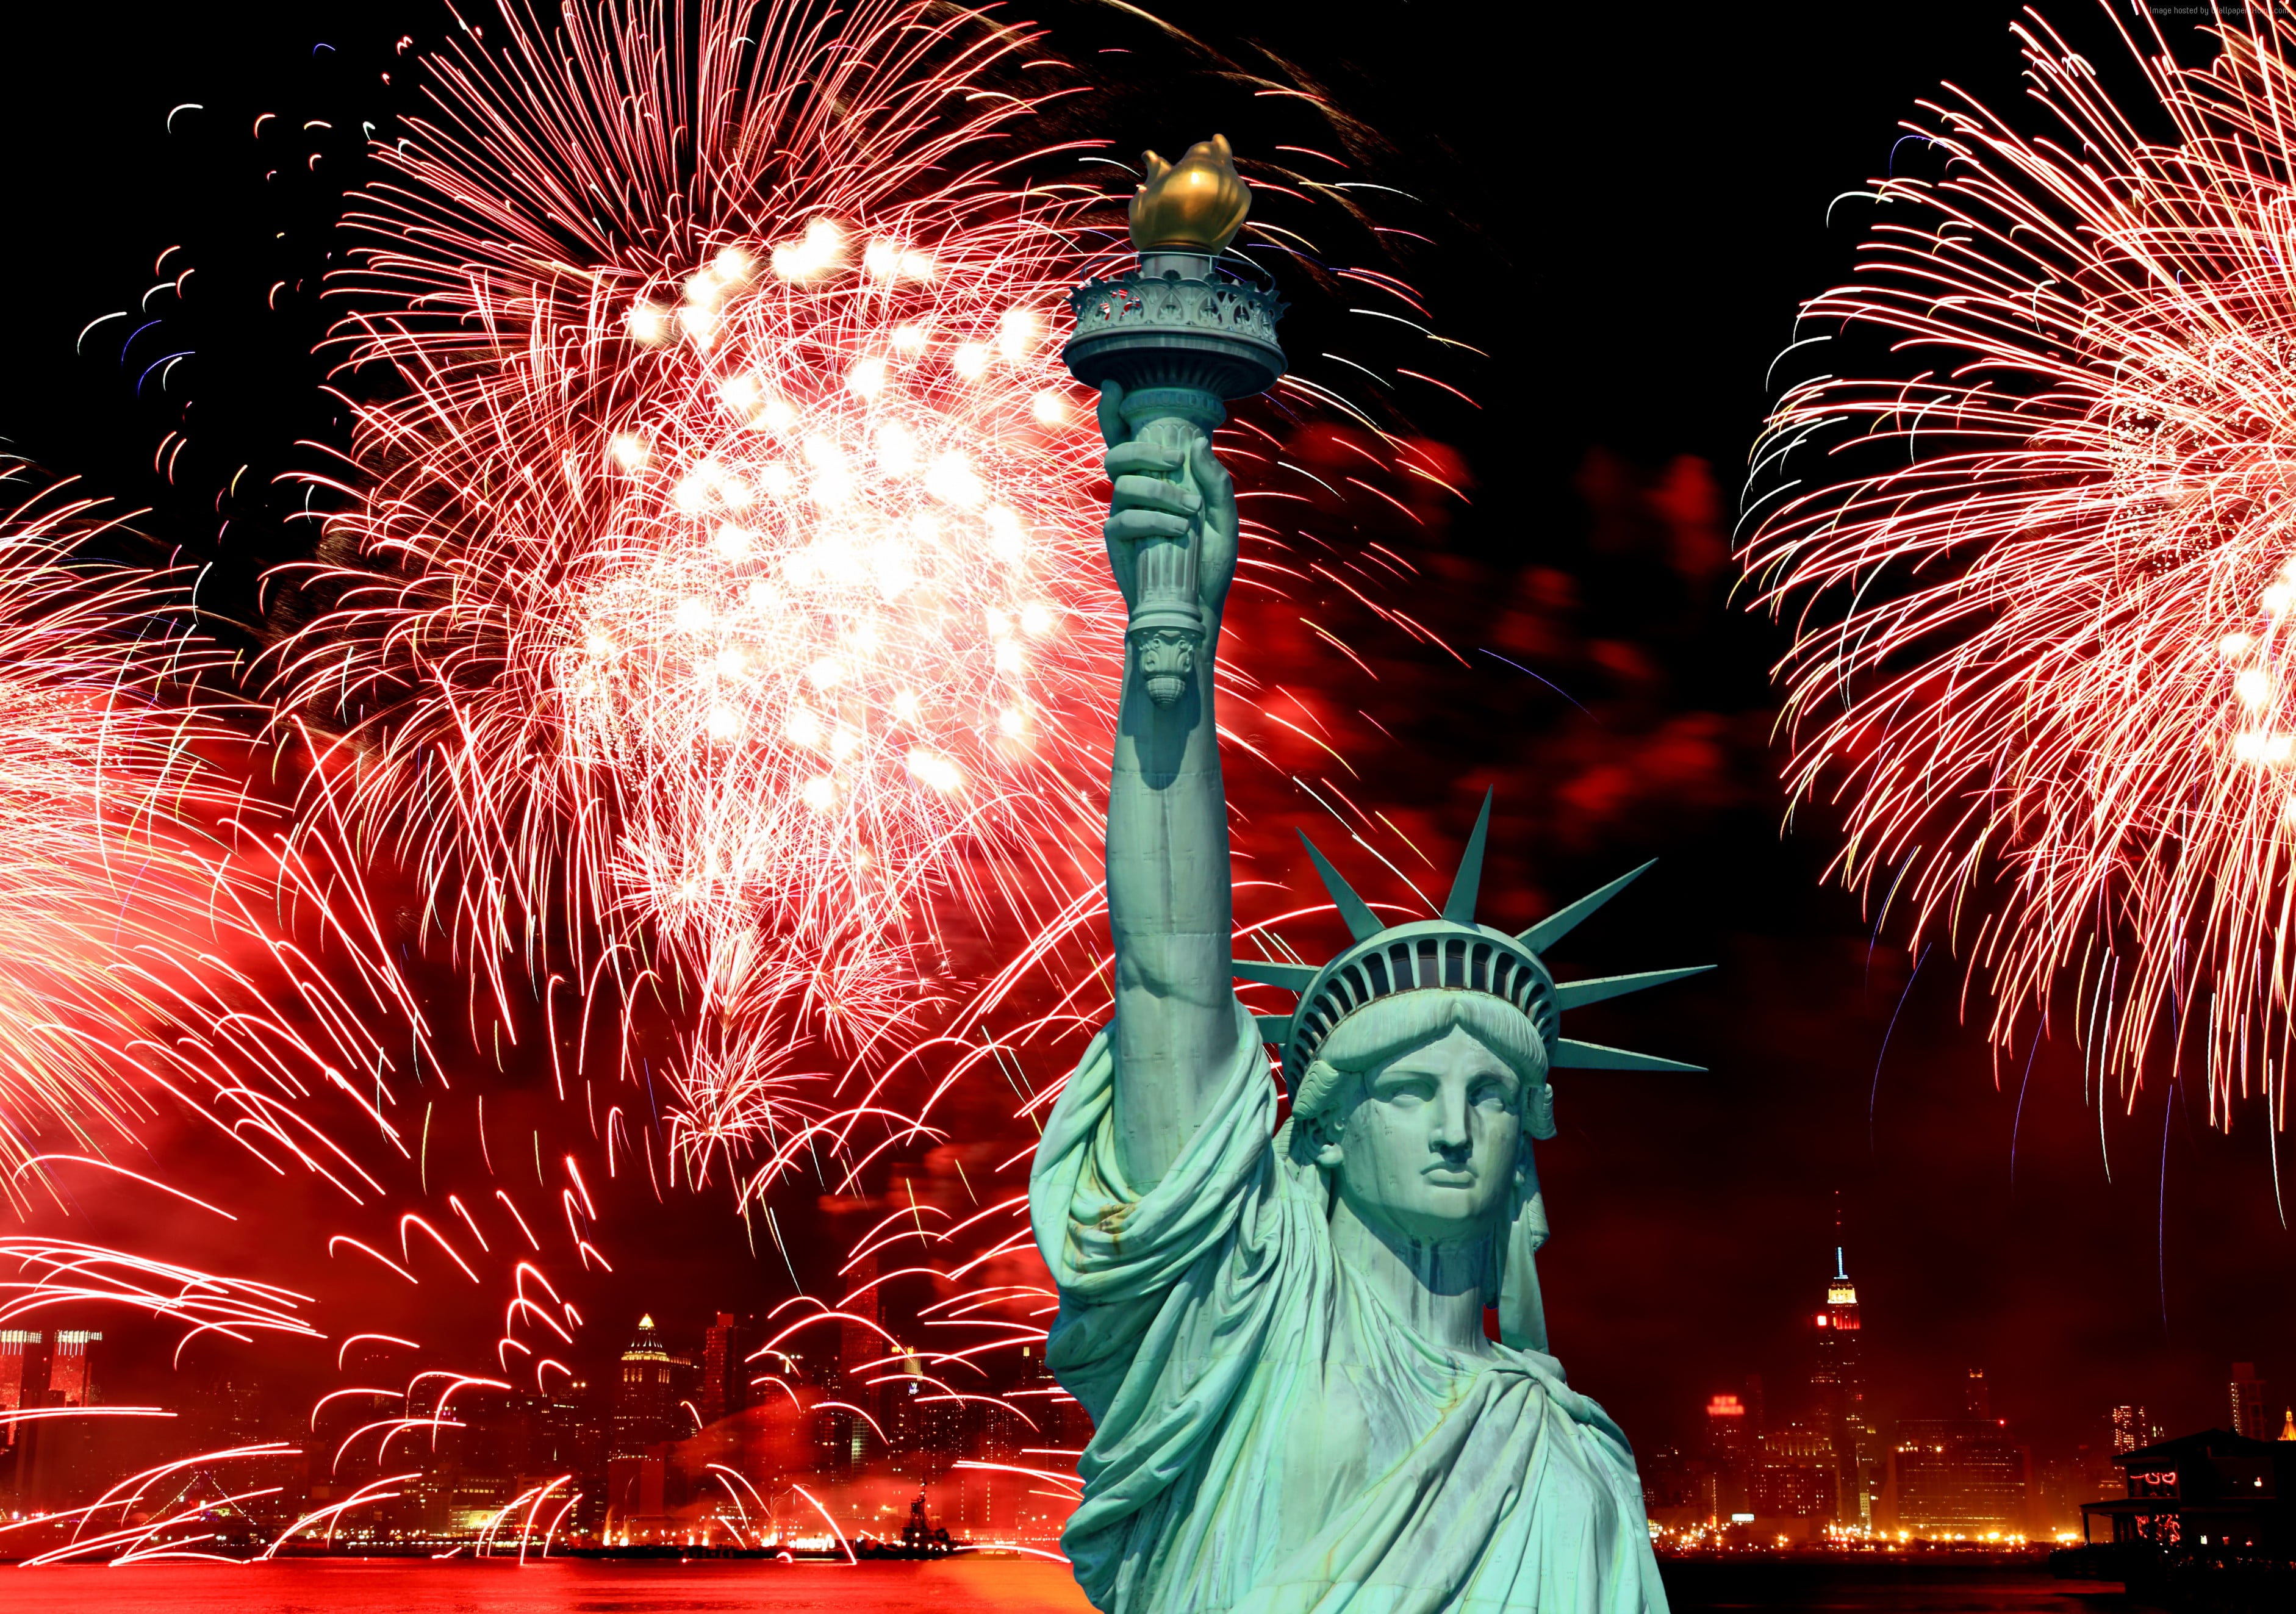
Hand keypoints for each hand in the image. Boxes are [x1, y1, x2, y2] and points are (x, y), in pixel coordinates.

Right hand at [1098, 381, 1238, 624]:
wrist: (1198, 606)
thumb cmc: (1209, 561)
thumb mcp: (1225, 518)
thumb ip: (1215, 482)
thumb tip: (1197, 444)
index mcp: (1158, 479)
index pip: (1129, 439)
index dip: (1115, 411)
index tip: (1117, 387)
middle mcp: (1135, 492)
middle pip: (1117, 453)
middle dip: (1142, 450)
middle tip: (1172, 461)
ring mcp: (1123, 515)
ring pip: (1124, 484)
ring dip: (1161, 493)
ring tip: (1190, 513)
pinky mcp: (1117, 541)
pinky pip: (1124, 518)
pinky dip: (1154, 520)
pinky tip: (1180, 532)